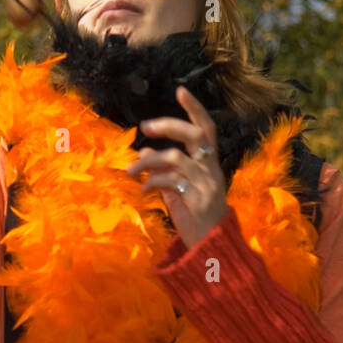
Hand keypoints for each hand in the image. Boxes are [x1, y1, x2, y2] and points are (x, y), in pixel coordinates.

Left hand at [124, 86, 228, 249]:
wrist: (212, 252)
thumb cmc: (196, 222)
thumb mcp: (178, 192)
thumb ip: (164, 171)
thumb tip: (144, 150)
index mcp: (211, 165)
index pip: (207, 130)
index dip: (195, 109)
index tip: (180, 90)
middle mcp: (212, 171)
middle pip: (195, 135)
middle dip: (169, 125)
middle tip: (145, 127)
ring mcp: (207, 184)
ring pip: (175, 158)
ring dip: (148, 162)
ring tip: (130, 172)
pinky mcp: (198, 200)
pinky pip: (170, 182)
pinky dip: (152, 183)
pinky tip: (143, 192)